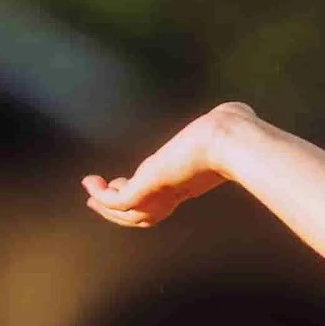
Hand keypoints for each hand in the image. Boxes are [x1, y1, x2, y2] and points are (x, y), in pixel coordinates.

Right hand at [82, 104, 254, 228]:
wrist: (230, 138)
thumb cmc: (235, 130)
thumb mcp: (224, 130)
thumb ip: (225, 123)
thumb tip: (234, 111)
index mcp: (190, 182)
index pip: (161, 201)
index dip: (141, 199)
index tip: (124, 184)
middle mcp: (175, 192)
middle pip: (142, 214)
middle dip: (117, 210)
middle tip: (97, 201)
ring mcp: (162, 191)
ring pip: (128, 212)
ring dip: (105, 204)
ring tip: (90, 190)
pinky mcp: (149, 185)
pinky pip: (118, 201)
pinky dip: (101, 196)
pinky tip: (90, 182)